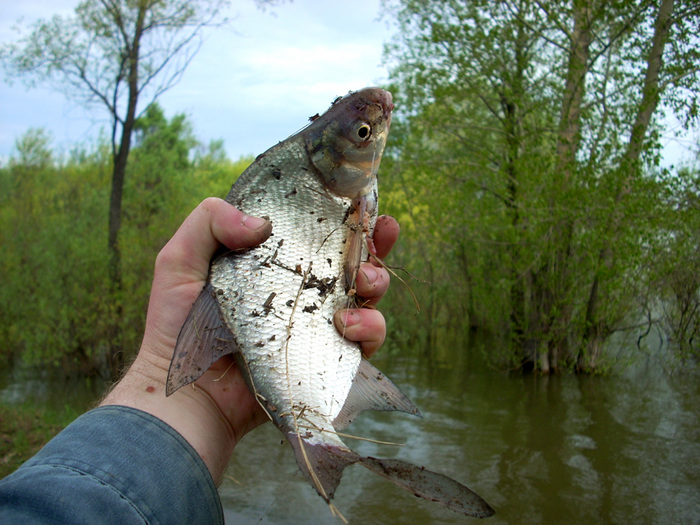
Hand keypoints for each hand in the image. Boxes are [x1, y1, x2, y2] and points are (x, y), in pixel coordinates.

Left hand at [101, 198, 398, 483]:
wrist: (187, 395)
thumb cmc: (175, 328)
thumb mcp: (180, 260)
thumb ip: (209, 220)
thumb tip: (263, 223)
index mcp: (274, 263)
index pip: (317, 232)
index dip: (345, 215)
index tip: (363, 202)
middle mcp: (301, 291)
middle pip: (353, 260)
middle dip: (376, 242)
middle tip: (381, 233)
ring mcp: (318, 325)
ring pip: (368, 297)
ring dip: (377, 281)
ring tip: (363, 283)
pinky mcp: (328, 358)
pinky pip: (367, 340)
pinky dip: (370, 328)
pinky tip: (347, 325)